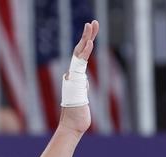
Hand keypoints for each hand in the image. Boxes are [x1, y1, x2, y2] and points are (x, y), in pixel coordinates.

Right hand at [58, 21, 98, 135]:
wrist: (72, 125)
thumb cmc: (78, 116)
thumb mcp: (83, 98)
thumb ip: (82, 88)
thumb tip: (84, 84)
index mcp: (76, 77)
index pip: (82, 56)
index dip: (86, 44)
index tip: (91, 31)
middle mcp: (73, 74)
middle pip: (80, 50)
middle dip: (87, 35)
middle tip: (92, 22)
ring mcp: (73, 76)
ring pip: (80, 54)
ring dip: (86, 38)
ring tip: (90, 25)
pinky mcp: (75, 81)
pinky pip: (80, 64)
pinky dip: (84, 53)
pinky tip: (89, 42)